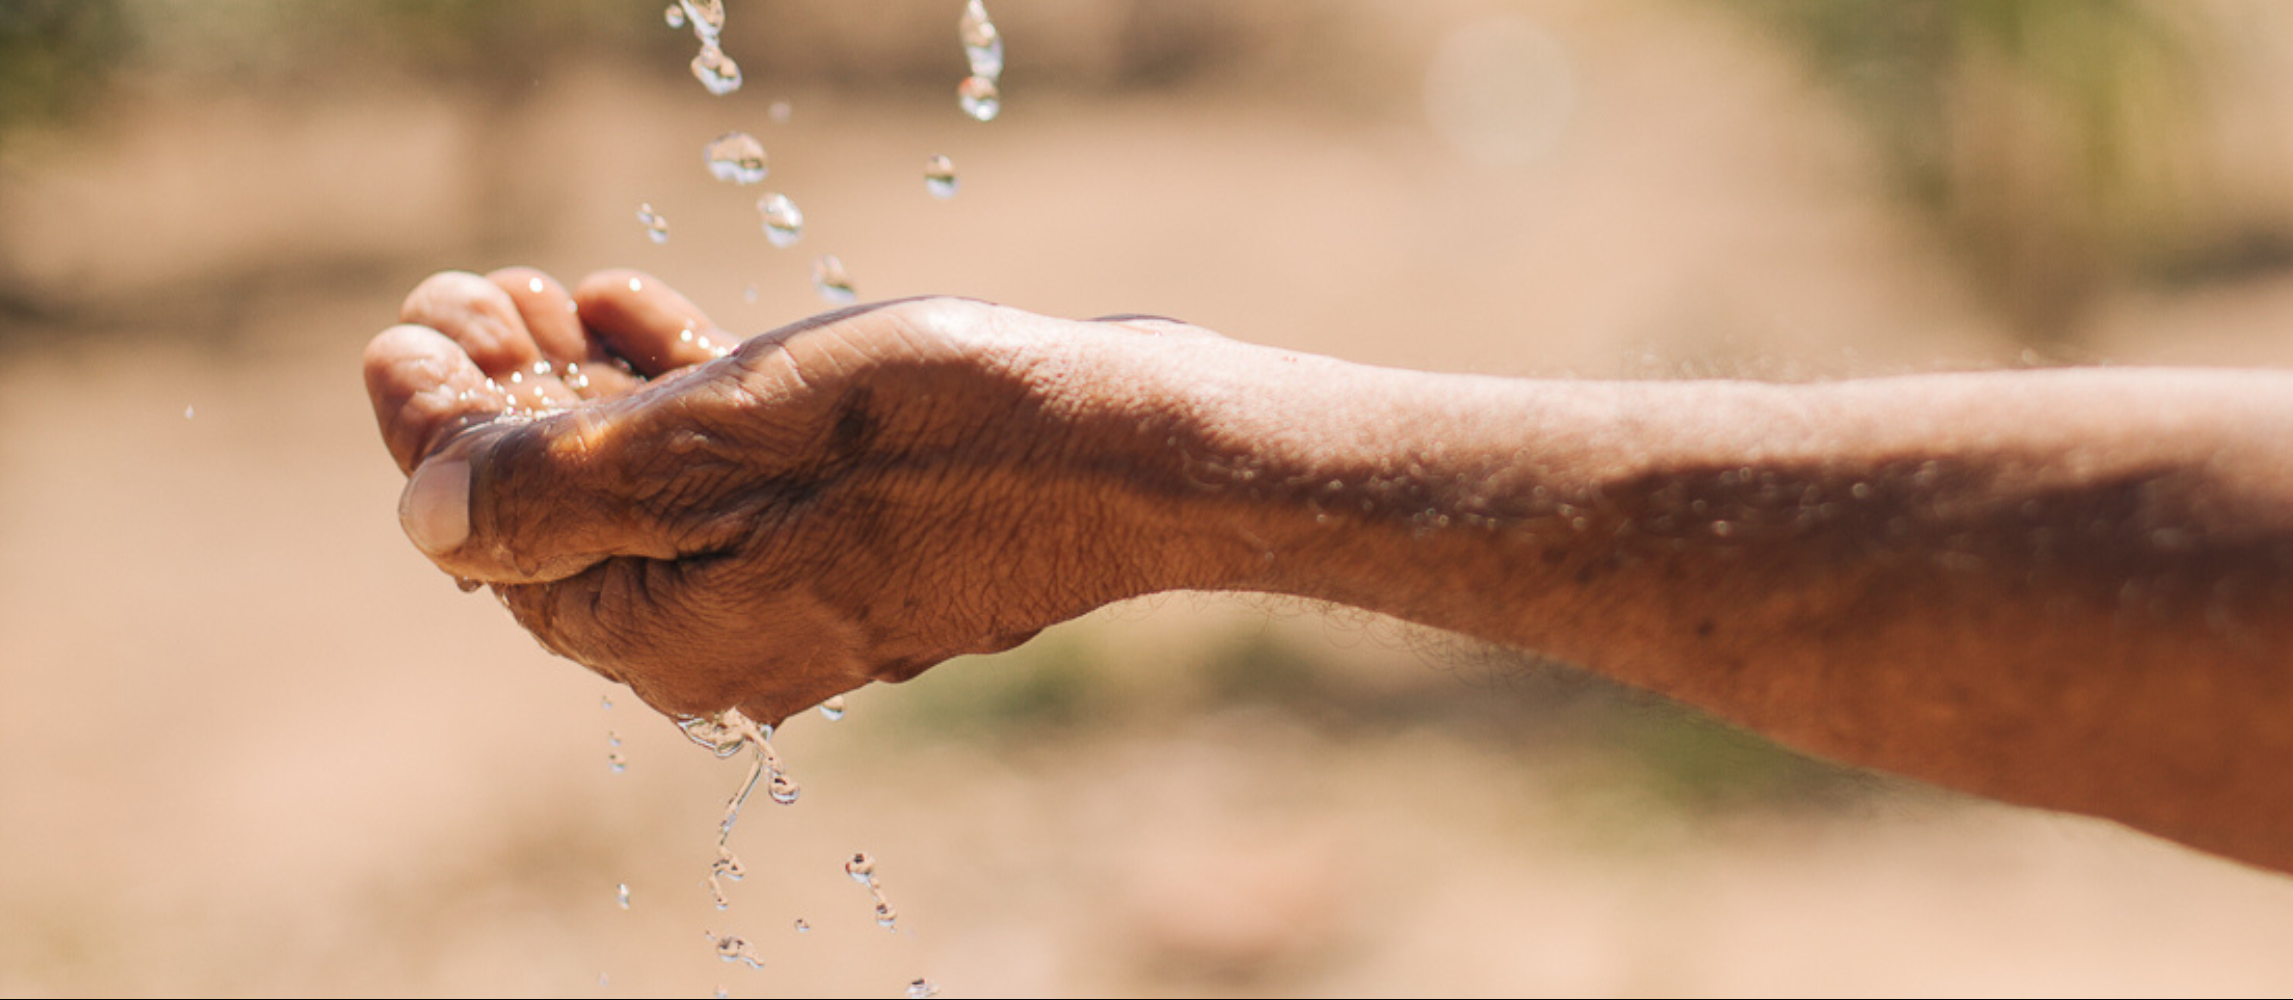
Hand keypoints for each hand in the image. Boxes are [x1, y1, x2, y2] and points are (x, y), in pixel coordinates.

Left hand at [363, 268, 1194, 724]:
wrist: (1136, 452)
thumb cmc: (946, 432)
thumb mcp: (734, 440)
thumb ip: (567, 485)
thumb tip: (426, 518)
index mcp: (676, 633)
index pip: (501, 548)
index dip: (434, 438)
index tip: (402, 334)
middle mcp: (725, 637)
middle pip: (564, 523)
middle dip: (501, 405)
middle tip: (460, 296)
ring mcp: (795, 592)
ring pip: (646, 491)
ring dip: (580, 390)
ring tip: (542, 292)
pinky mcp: (854, 541)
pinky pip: (730, 481)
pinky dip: (676, 400)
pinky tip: (640, 313)